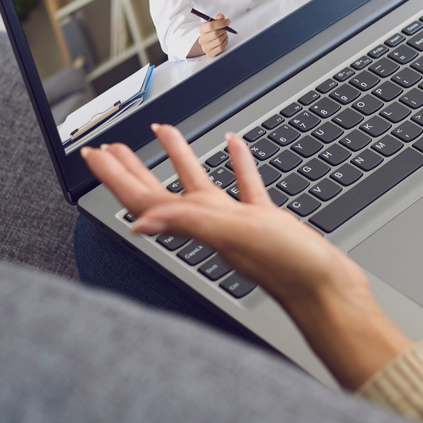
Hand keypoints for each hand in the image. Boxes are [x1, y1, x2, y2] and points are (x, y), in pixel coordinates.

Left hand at [80, 125, 411, 388]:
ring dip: (178, 158)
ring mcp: (237, 223)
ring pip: (199, 184)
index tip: (93, 154)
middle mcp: (211, 225)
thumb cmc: (287, 269)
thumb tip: (139, 223)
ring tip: (162, 131)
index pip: (145, 200)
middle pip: (159, 192)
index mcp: (199, 226)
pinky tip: (234, 146)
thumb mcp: (234, 235)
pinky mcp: (265, 221)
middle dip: (132, 168)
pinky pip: (244, 186)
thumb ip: (189, 223)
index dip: (115, 177)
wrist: (329, 291)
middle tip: (111, 147)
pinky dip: (237, 163)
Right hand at [197, 15, 229, 56]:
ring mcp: (205, 47)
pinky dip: (225, 42)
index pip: (210, 26)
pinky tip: (224, 39)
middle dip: (223, 30)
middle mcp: (202, 39)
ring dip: (224, 36)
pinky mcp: (210, 53)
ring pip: (219, 41)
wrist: (208, 43)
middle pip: (215, 33)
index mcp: (202, 30)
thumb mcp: (213, 23)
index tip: (228, 21)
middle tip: (225, 29)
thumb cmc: (211, 31)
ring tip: (224, 34)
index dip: (221, 23)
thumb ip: (218, 18)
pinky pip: (221, 47)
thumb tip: (222, 16)